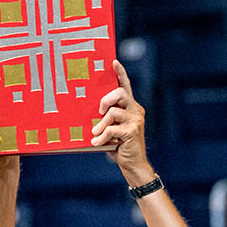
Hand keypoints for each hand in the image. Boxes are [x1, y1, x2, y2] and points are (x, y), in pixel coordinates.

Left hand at [92, 61, 152, 185]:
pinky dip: (102, 137)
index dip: (120, 73)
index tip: (113, 62)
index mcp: (131, 107)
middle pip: (120, 93)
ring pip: (113, 112)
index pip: (126, 86)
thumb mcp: (111, 128)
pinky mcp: (133, 131)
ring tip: (95, 133)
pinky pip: (112, 129)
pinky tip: (96, 143)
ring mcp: (136, 120)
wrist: (133, 164)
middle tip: (99, 111)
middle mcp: (135, 110)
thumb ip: (106, 118)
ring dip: (100, 124)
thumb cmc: (119, 145)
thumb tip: (90, 111)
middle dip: (106, 99)